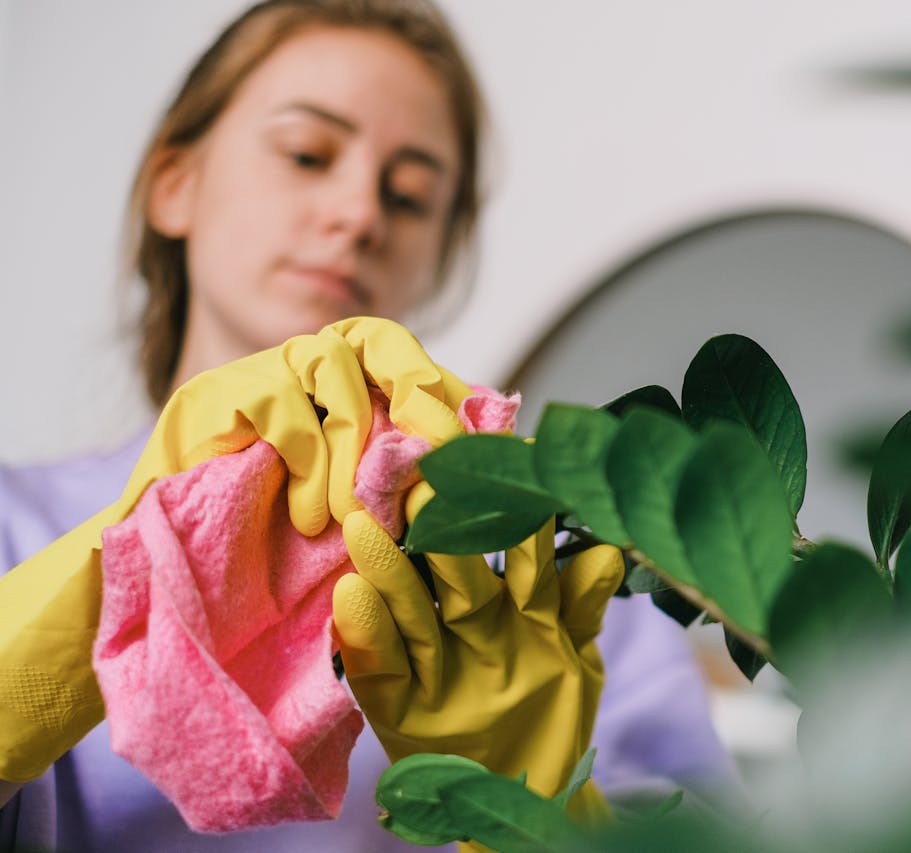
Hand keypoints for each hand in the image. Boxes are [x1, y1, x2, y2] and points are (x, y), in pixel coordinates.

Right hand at [0, 318, 460, 783]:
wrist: (169, 577)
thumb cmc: (277, 551)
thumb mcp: (364, 516)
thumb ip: (414, 484)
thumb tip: (493, 458)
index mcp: (349, 390)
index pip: (414, 365)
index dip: (453, 396)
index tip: (487, 445)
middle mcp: (305, 368)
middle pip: (378, 337)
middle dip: (420, 391)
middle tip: (441, 453)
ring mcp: (258, 374)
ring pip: (331, 363)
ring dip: (357, 442)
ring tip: (359, 514)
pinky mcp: (212, 397)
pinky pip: (281, 405)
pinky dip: (307, 463)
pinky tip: (307, 520)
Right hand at [332, 510, 624, 820]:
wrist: (529, 794)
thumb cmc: (552, 714)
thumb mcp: (577, 660)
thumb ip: (583, 607)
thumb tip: (606, 552)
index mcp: (516, 601)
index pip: (509, 546)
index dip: (508, 510)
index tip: (502, 462)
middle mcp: (469, 619)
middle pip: (453, 567)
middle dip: (442, 527)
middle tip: (426, 484)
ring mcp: (430, 658)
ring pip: (410, 606)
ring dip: (389, 569)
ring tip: (365, 528)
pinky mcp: (396, 702)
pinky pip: (379, 666)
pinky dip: (366, 633)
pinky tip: (350, 597)